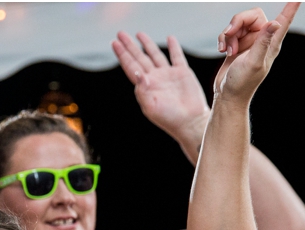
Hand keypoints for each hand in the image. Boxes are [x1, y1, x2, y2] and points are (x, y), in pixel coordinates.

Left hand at [112, 32, 209, 147]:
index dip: (123, 55)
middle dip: (130, 46)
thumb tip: (137, 72)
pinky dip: (174, 47)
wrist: (190, 122)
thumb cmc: (169, 118)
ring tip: (139, 34)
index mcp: (145, 86)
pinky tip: (169, 38)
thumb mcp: (151, 107)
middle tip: (120, 34)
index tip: (115, 43)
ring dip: (147, 44)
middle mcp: (155, 78)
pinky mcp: (183, 73)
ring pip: (155, 55)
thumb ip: (142, 90)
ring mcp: (168, 75)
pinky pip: (177, 57)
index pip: (131, 66)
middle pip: (140, 58)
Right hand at [212, 3, 299, 102]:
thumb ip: (263, 42)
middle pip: (251, 15)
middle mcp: (261, 39)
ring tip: (227, 50)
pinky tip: (222, 51)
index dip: (291, 7)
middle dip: (237, 22)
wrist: (227, 95)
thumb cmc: (242, 82)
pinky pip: (229, 32)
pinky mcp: (237, 44)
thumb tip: (275, 24)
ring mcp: (249, 41)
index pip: (283, 20)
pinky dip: (223, 39)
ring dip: (228, 34)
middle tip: (230, 33)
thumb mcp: (254, 62)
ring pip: (238, 23)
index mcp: (271, 43)